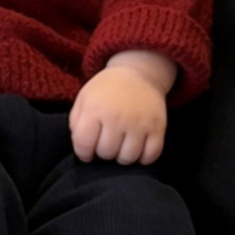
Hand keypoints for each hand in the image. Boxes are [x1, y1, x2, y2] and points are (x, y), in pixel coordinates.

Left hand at [69, 50, 176, 164]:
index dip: (83, 154)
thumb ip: (76, 123)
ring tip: (120, 147)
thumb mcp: (84, 99)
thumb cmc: (106, 90)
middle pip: (106, 153)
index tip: (87, 153)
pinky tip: (137, 150)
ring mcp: (139, 123)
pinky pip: (151, 156)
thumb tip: (82, 148)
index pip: (84, 144)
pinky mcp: (158, 127)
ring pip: (127, 158)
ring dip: (121, 157)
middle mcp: (117, 117)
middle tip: (106, 144)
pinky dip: (143, 159)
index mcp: (95, 109)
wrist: (138, 74)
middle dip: (103, 153)